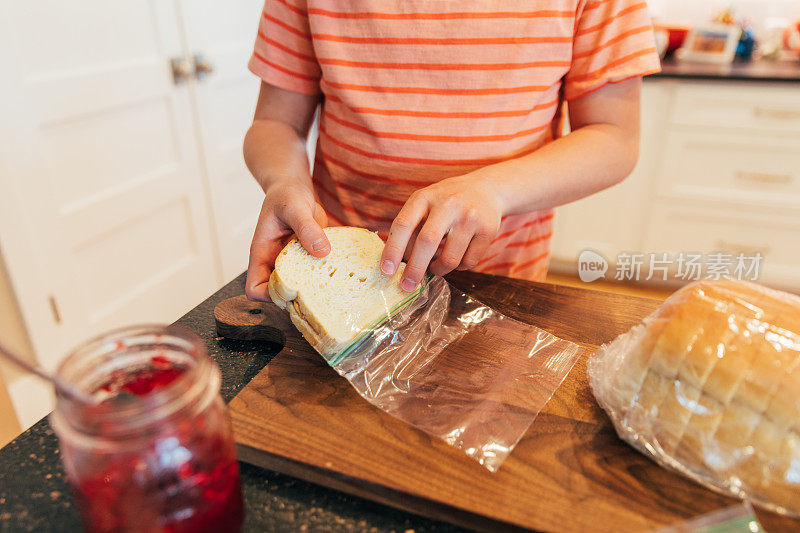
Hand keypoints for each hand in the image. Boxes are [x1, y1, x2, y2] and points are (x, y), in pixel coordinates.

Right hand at [246, 181, 329, 300]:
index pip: (254, 289)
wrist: (295, 187)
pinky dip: (327, 277)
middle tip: (320, 292)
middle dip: (297, 299)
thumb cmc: (285, 195)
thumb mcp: (294, 207)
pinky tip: (341, 271)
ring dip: (315, 290)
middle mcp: (276, 263)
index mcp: (262, 254)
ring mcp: (293, 264)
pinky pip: (316, 276)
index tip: (292, 290)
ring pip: (300, 289)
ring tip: (334, 284)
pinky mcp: (309, 260)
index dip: (269, 295)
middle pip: (280, 295)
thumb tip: (321, 250)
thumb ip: (306, 228)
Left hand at [380, 175, 502, 291]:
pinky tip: (457, 257)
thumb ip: (411, 227)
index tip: (386, 271)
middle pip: (427, 242)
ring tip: (435, 267)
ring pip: (450, 258)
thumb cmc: (446, 202)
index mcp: (425, 197)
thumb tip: (397, 263)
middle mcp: (448, 204)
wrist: (486, 188)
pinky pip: (469, 262)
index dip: (392, 249)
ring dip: (439, 270)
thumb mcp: (425, 204)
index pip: (403, 224)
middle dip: (415, 269)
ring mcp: (469, 217)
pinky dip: (459, 267)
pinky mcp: (488, 230)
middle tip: (407, 286)